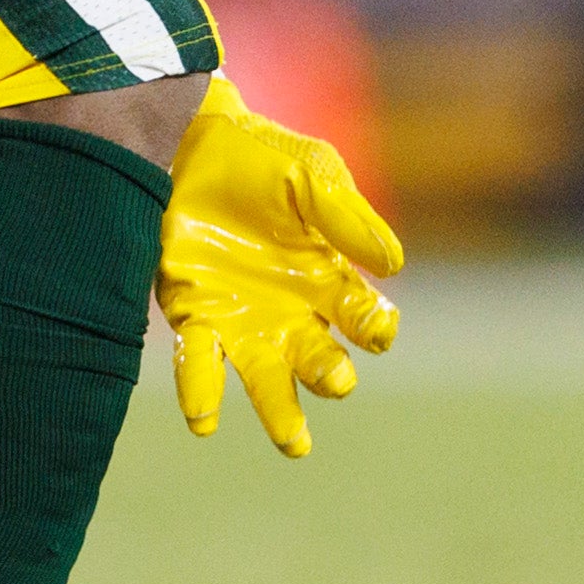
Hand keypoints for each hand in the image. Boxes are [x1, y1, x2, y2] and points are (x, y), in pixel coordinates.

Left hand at [158, 74, 402, 456]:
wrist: (190, 141)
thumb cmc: (263, 158)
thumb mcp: (312, 175)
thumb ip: (347, 217)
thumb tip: (393, 265)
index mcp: (329, 279)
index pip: (362, 316)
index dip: (373, 325)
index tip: (376, 329)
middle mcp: (290, 311)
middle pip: (317, 358)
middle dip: (329, 373)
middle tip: (336, 381)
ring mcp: (241, 318)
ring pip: (264, 378)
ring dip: (279, 410)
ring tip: (293, 442)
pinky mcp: (193, 314)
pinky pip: (199, 361)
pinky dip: (202, 391)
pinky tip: (204, 419)